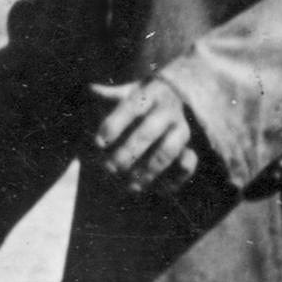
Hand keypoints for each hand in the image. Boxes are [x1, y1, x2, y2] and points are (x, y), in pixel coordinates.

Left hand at [88, 75, 198, 196]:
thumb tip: (91, 90)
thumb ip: (110, 95)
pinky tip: (157, 191)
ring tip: (130, 186)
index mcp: (151, 93)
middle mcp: (169, 110)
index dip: (115, 124)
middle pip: (148, 131)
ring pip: (168, 150)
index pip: (132, 108)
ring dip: (149, 170)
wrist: (175, 99)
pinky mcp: (190, 147)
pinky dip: (174, 180)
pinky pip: (188, 165)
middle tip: (108, 169)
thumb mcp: (127, 93)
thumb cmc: (142, 100)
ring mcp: (182, 130)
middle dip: (128, 152)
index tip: (98, 142)